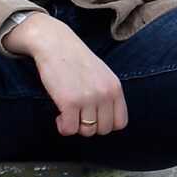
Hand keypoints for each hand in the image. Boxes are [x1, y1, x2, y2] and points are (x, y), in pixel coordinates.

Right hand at [3, 13, 128, 136]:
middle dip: (90, 126)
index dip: (105, 124)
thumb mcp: (102, 75)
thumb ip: (108, 95)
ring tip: (68, 113)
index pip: (121, 122)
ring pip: (87, 132)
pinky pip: (69, 129)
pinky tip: (59, 115)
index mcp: (115, 88)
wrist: (55, 44)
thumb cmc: (77, 61)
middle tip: (78, 114)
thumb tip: (106, 121)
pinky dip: (63, 127)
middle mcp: (105, 94)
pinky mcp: (70, 102)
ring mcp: (89, 98)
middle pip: (104, 130)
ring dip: (75, 126)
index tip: (93, 117)